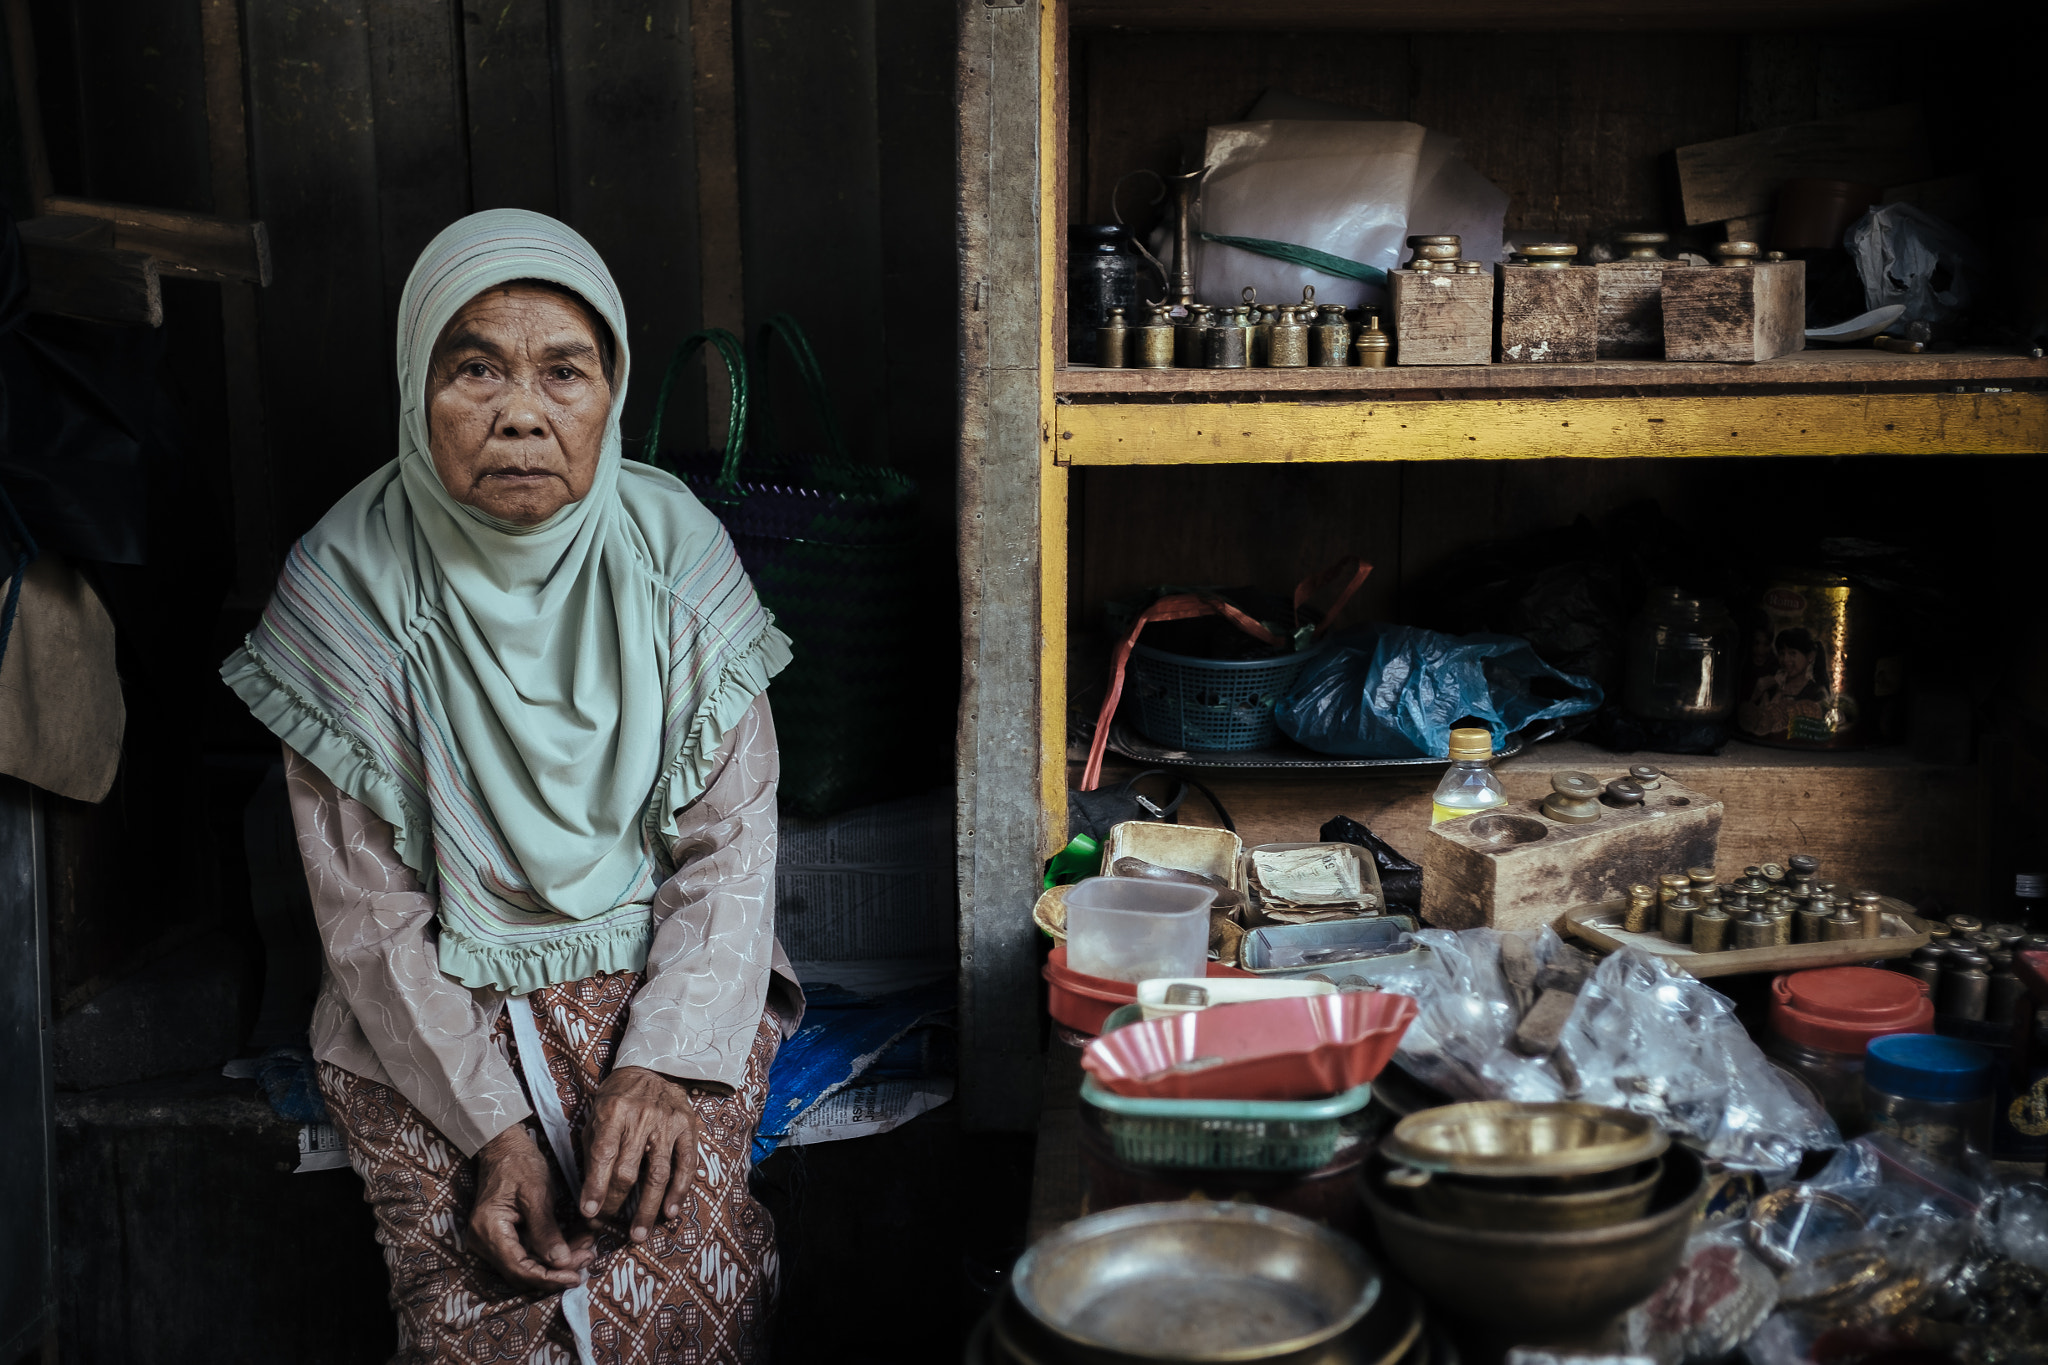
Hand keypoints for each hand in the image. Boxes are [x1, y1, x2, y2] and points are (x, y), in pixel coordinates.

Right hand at [470, 1124, 594, 1290]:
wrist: (503, 1147)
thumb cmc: (519, 1164)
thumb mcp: (536, 1194)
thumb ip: (546, 1230)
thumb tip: (561, 1262)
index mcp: (489, 1230)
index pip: (519, 1268)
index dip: (549, 1277)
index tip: (576, 1276)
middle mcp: (483, 1241)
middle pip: (522, 1271)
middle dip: (556, 1270)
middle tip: (588, 1259)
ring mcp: (490, 1241)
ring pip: (526, 1264)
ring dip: (556, 1261)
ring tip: (587, 1249)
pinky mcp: (501, 1237)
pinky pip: (525, 1253)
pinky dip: (549, 1251)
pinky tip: (575, 1243)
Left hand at [580, 1065, 701, 1243]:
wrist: (653, 1068)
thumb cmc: (618, 1097)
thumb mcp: (597, 1115)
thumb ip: (593, 1149)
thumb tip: (589, 1192)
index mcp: (614, 1112)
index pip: (603, 1156)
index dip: (596, 1187)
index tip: (589, 1213)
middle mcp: (641, 1117)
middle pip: (629, 1170)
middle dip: (617, 1203)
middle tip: (610, 1227)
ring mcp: (667, 1123)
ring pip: (658, 1173)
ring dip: (648, 1208)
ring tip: (639, 1234)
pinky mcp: (688, 1127)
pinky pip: (686, 1164)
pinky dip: (679, 1191)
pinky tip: (671, 1212)